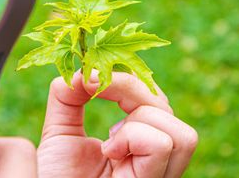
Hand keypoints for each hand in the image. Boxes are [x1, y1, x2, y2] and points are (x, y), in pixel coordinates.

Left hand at [37, 71, 197, 177]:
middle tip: (94, 88)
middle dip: (130, 87)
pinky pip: (163, 145)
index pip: (154, 101)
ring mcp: (156, 176)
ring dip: (140, 119)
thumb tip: (81, 72)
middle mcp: (153, 161)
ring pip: (182, 132)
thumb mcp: (59, 132)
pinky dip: (134, 137)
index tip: (91, 75)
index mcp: (137, 144)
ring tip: (110, 140)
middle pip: (169, 109)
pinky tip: (109, 151)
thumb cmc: (56, 177)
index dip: (129, 80)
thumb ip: (67, 99)